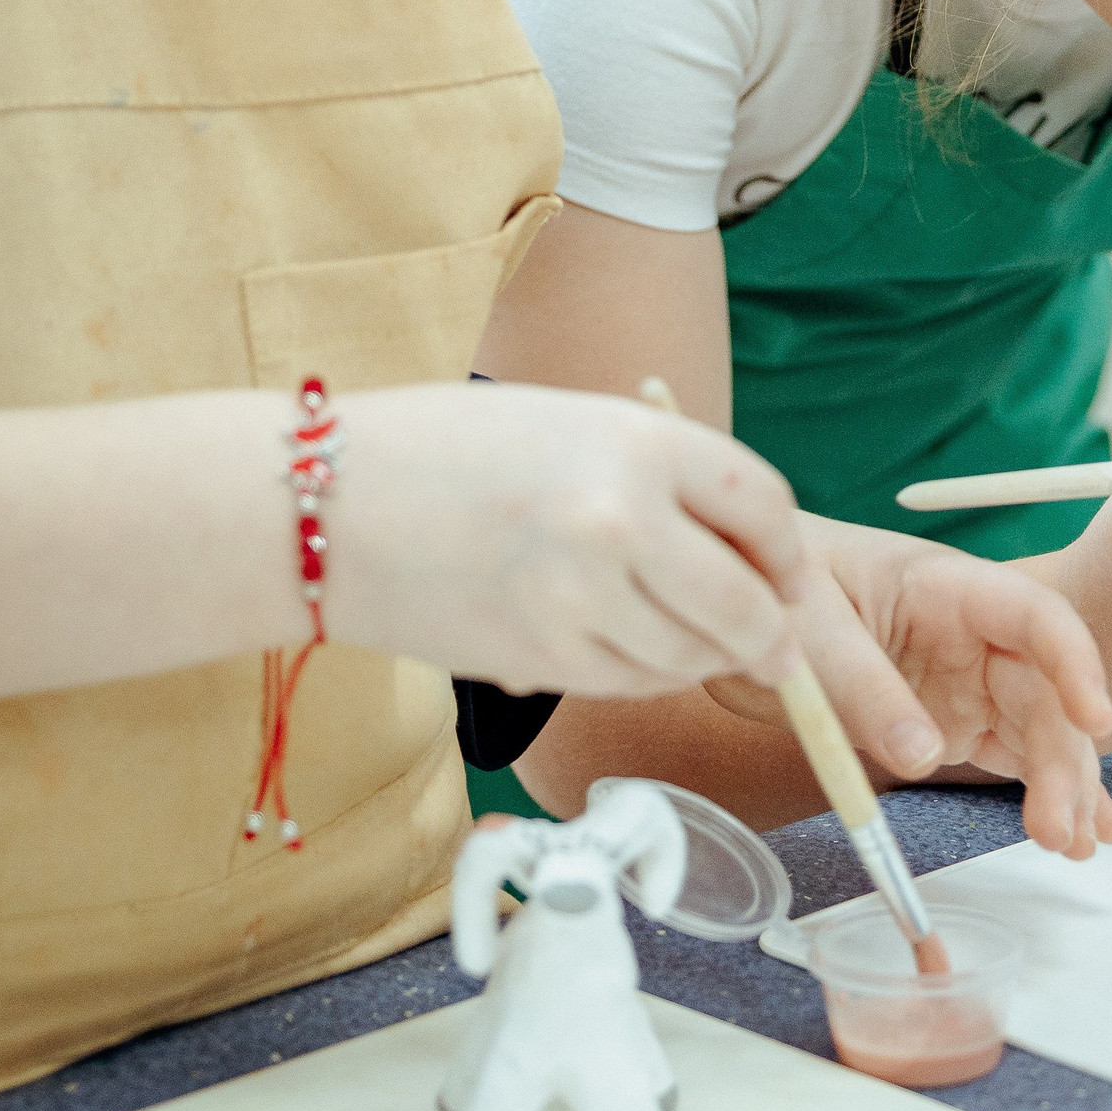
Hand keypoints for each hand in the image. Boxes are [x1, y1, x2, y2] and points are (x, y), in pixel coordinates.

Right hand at [331, 381, 804, 696]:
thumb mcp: (575, 427)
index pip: (764, 509)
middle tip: (772, 645)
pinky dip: (643, 674)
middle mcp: (622, 520)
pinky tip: (616, 643)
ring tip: (672, 628)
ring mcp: (581, 598)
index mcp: (639, 441)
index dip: (786, 554)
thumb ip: (665, 482)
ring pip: (691, 659)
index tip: (789, 577)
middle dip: (770, 636)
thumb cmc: (449, 451)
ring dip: (702, 658)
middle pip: (746, 606)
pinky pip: (631, 683)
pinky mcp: (543, 659)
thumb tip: (753, 560)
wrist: (322, 504)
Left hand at [713, 526, 1111, 858]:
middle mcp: (973, 634)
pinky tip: (1077, 832)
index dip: (1075, 663)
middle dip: (1063, 757)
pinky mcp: (949, 720)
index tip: (1095, 719)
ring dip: (1062, 785)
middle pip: (1042, 690)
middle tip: (1059, 830)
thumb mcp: (808, 628)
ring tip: (1074, 846)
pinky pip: (1006, 756)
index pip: (1035, 616)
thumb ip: (864, 688)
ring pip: (1035, 730)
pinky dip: (1040, 793)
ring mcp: (965, 679)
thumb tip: (922, 757)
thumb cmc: (776, 587)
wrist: (739, 603)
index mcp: (948, 587)